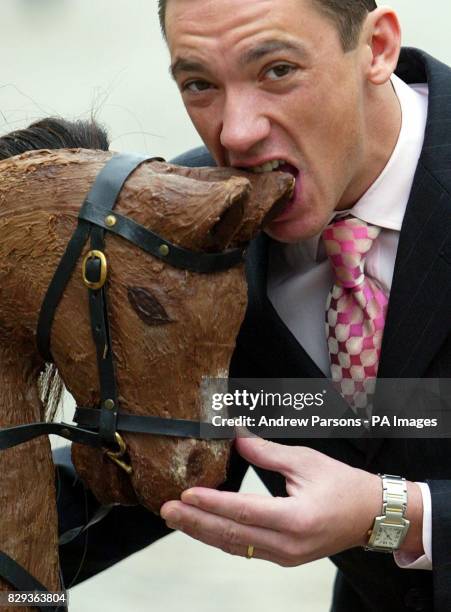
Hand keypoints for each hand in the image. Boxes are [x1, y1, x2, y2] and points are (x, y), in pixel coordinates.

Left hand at [160, 436, 385, 565]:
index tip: (185, 494)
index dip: (212, 504)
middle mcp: (289, 545)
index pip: (244, 512)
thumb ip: (266, 452)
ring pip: (236, 546)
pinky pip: (247, 550)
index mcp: (296, 519)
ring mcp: (286, 556)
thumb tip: (235, 438)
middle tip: (166, 510)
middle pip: (232, 536)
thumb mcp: (305, 460)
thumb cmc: (344, 485)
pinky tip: (205, 527)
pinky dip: (222, 538)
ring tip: (177, 519)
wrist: (372, 514)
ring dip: (204, 532)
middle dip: (195, 523)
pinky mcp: (285, 557)